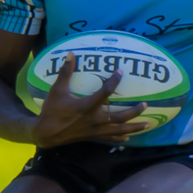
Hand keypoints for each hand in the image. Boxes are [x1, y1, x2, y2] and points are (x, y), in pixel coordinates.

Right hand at [31, 54, 148, 147]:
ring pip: (119, 130)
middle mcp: (94, 120)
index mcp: (86, 106)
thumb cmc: (51, 111)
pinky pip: (110, 138)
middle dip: (134, 111)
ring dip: (134, 127)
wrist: (45, 133)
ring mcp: (95, 130)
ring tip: (148, 125)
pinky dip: (120, 137)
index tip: (120, 72)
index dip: (114, 81)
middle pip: (120, 116)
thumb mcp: (56, 90)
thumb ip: (65, 72)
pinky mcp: (93, 137)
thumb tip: (70, 54)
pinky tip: (129, 137)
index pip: (105, 92)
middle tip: (146, 104)